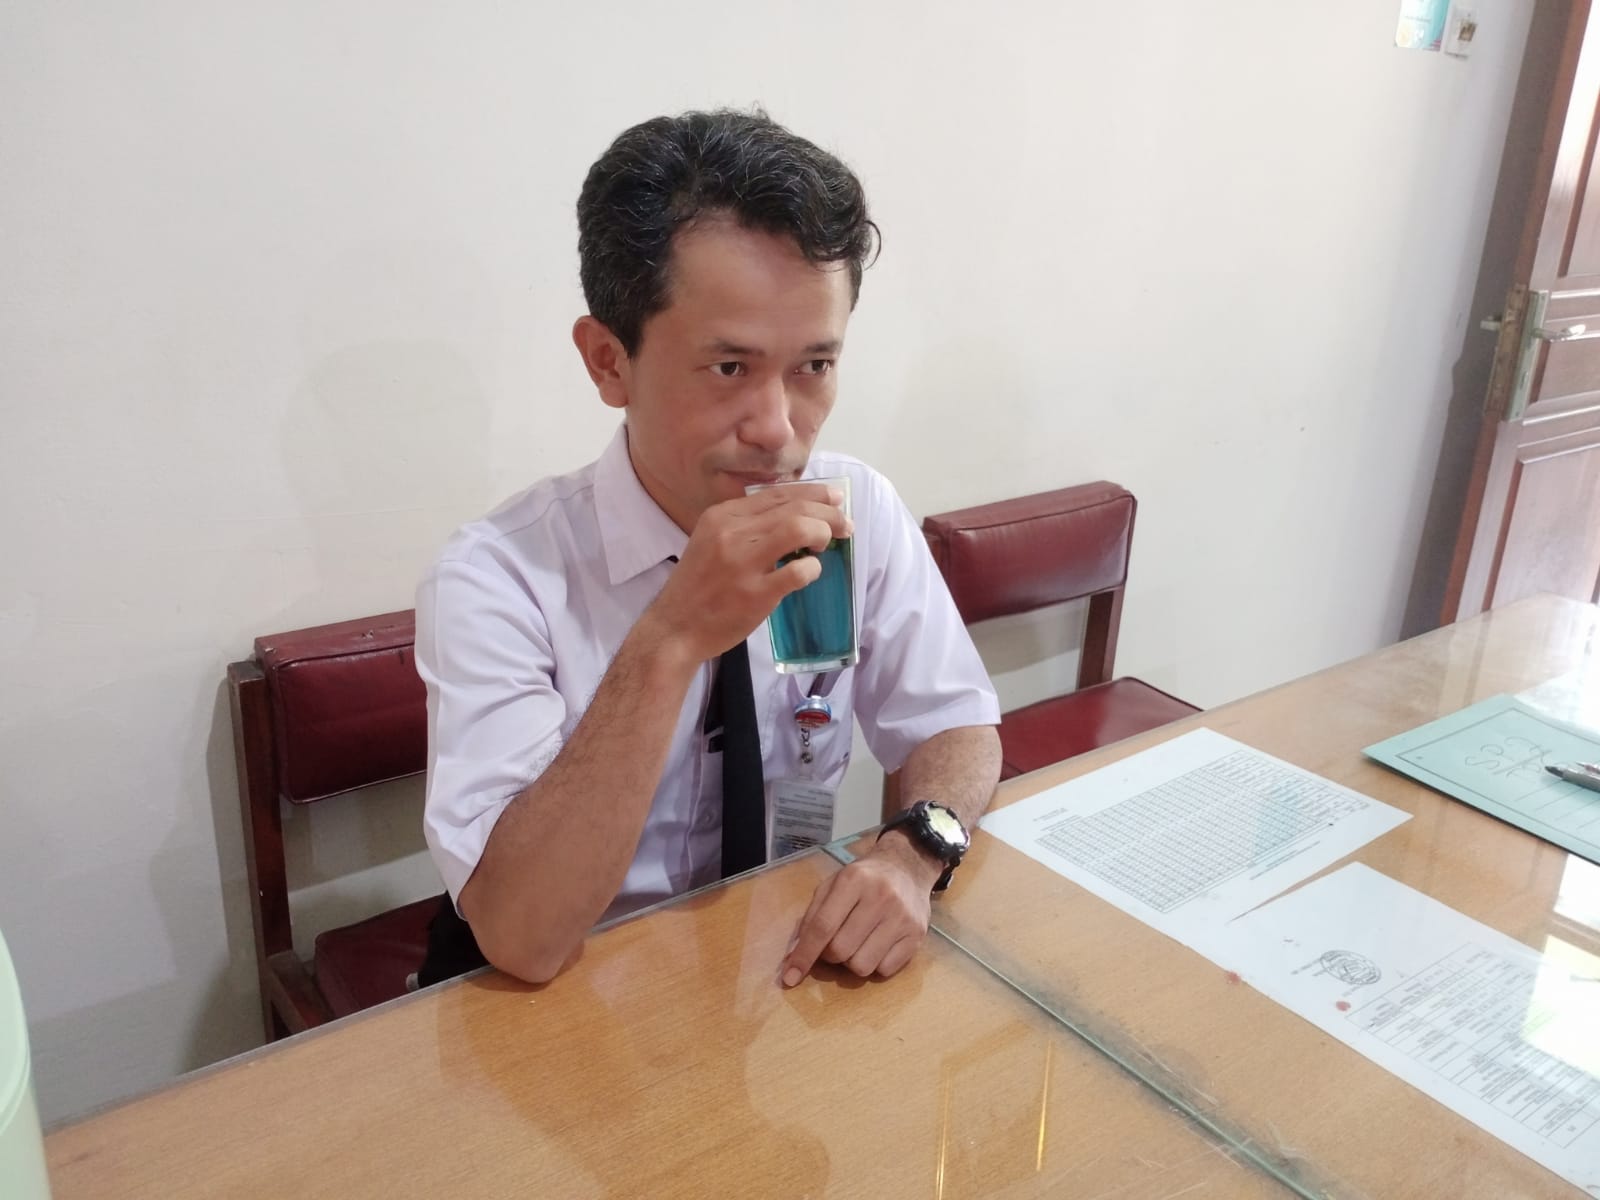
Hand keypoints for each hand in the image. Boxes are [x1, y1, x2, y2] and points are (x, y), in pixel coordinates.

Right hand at [638, 484, 850, 664]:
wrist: (674, 629)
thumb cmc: (698, 588)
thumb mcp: (711, 542)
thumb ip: (744, 527)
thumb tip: (795, 516)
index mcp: (721, 516)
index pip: (776, 493)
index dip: (812, 494)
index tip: (834, 500)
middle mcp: (730, 533)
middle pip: (793, 508)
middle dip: (828, 513)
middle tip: (845, 525)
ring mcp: (742, 563)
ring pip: (798, 529)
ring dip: (823, 532)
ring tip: (829, 543)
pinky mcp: (754, 594)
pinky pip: (797, 571)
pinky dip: (812, 569)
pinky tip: (812, 572)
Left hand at [779, 833, 941, 986]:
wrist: (908, 867)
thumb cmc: (863, 879)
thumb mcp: (832, 885)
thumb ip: (812, 916)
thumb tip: (795, 955)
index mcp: (853, 881)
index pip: (822, 927)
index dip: (804, 955)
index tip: (789, 977)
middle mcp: (880, 898)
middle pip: (841, 950)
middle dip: (830, 955)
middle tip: (836, 942)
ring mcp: (902, 918)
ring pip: (862, 966)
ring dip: (853, 962)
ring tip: (859, 943)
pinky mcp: (917, 935)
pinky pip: (885, 970)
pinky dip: (875, 964)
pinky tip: (878, 945)